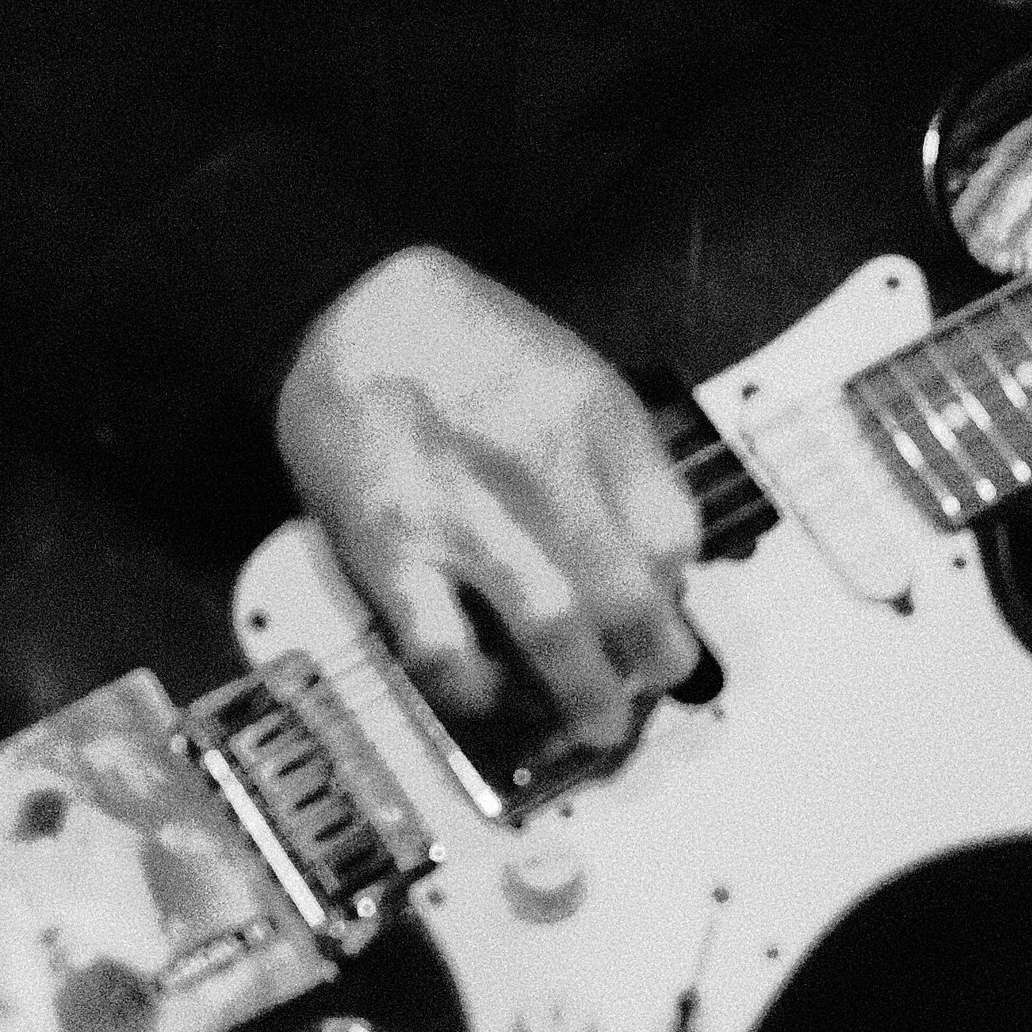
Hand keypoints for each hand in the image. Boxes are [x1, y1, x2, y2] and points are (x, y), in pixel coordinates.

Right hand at [271, 245, 702, 751]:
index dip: (678, 589)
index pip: (671, 531)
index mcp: (593, 418)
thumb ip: (620, 454)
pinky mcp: (390, 547)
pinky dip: (475, 685)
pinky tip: (486, 690)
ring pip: (552, 632)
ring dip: (585, 694)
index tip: (666, 610)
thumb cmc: (467, 341)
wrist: (352, 308)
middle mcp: (539, 467)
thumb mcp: (574, 368)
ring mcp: (463, 514)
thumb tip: (659, 552)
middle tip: (651, 685)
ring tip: (596, 722)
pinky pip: (444, 646)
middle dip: (653, 660)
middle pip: (628, 593)